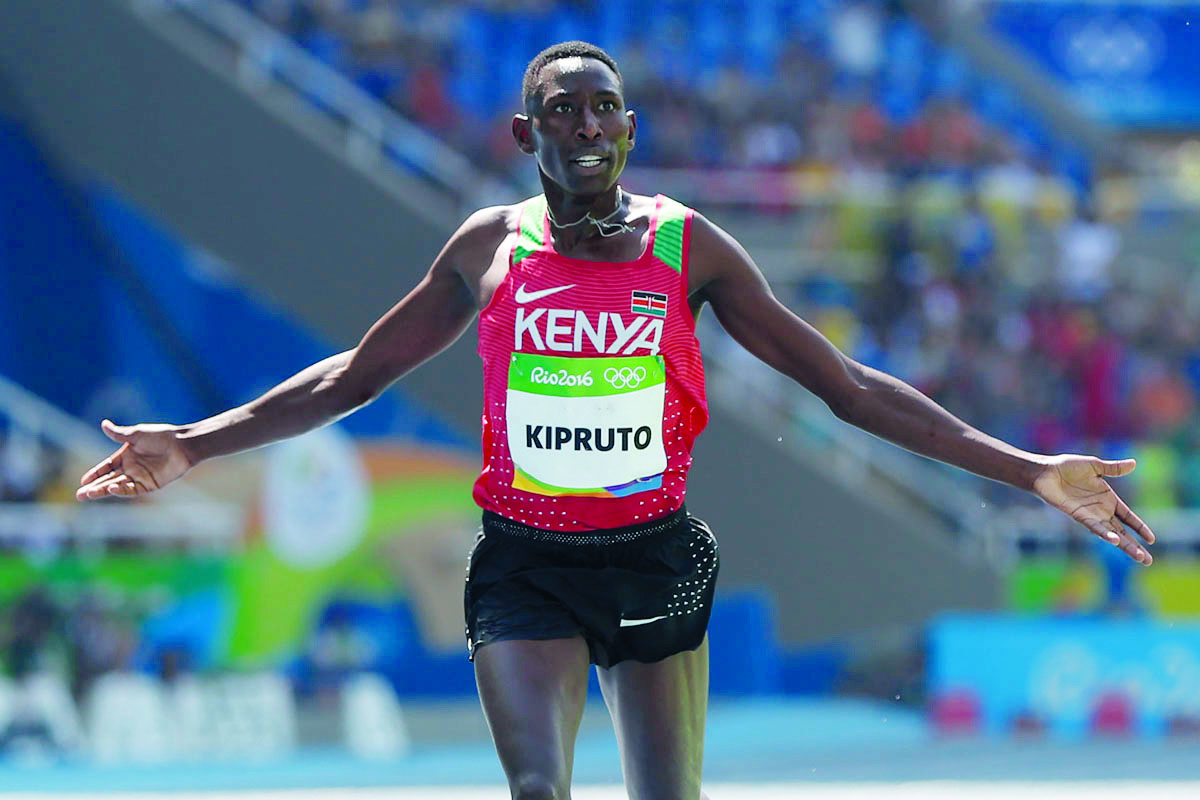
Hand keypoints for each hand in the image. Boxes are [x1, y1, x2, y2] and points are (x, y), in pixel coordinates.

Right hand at [76, 420, 192, 500]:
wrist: (182, 444)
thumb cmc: (161, 436)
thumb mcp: (137, 434)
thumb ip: (120, 433)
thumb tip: (104, 424)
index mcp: (125, 456)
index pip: (105, 467)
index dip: (94, 474)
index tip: (82, 481)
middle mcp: (130, 468)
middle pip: (108, 480)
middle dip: (94, 487)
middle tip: (79, 495)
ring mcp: (140, 477)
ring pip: (117, 486)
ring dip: (104, 491)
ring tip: (90, 494)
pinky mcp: (150, 485)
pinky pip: (133, 489)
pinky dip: (122, 490)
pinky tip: (112, 488)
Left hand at [1032, 455, 1154, 564]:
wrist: (1046, 471)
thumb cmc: (1067, 467)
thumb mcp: (1095, 466)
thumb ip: (1114, 468)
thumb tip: (1134, 463)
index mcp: (1108, 499)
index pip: (1128, 517)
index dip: (1140, 528)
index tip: (1152, 540)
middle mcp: (1101, 510)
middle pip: (1122, 531)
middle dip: (1135, 546)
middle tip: (1148, 561)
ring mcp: (1090, 515)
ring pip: (1111, 534)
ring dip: (1125, 545)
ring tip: (1139, 557)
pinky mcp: (1078, 515)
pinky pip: (1094, 526)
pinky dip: (1105, 533)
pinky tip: (1115, 541)